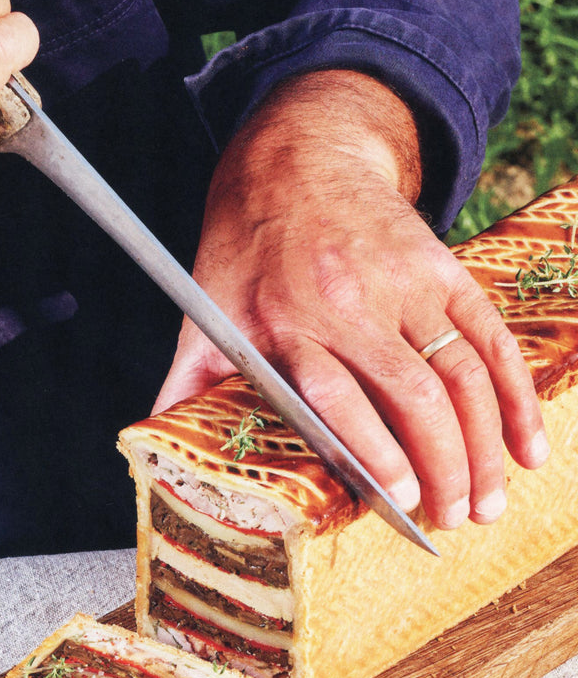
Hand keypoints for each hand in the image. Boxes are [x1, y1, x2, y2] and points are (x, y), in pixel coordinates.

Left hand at [153, 72, 547, 529]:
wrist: (296, 157)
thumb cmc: (246, 243)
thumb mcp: (204, 304)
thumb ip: (187, 375)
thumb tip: (149, 435)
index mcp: (287, 321)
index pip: (337, 396)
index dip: (374, 450)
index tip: (397, 501)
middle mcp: (349, 304)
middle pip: (412, 394)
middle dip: (443, 467)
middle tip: (454, 520)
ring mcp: (404, 284)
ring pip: (460, 374)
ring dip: (484, 446)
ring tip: (489, 503)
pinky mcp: (441, 269)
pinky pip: (490, 338)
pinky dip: (516, 396)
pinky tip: (528, 446)